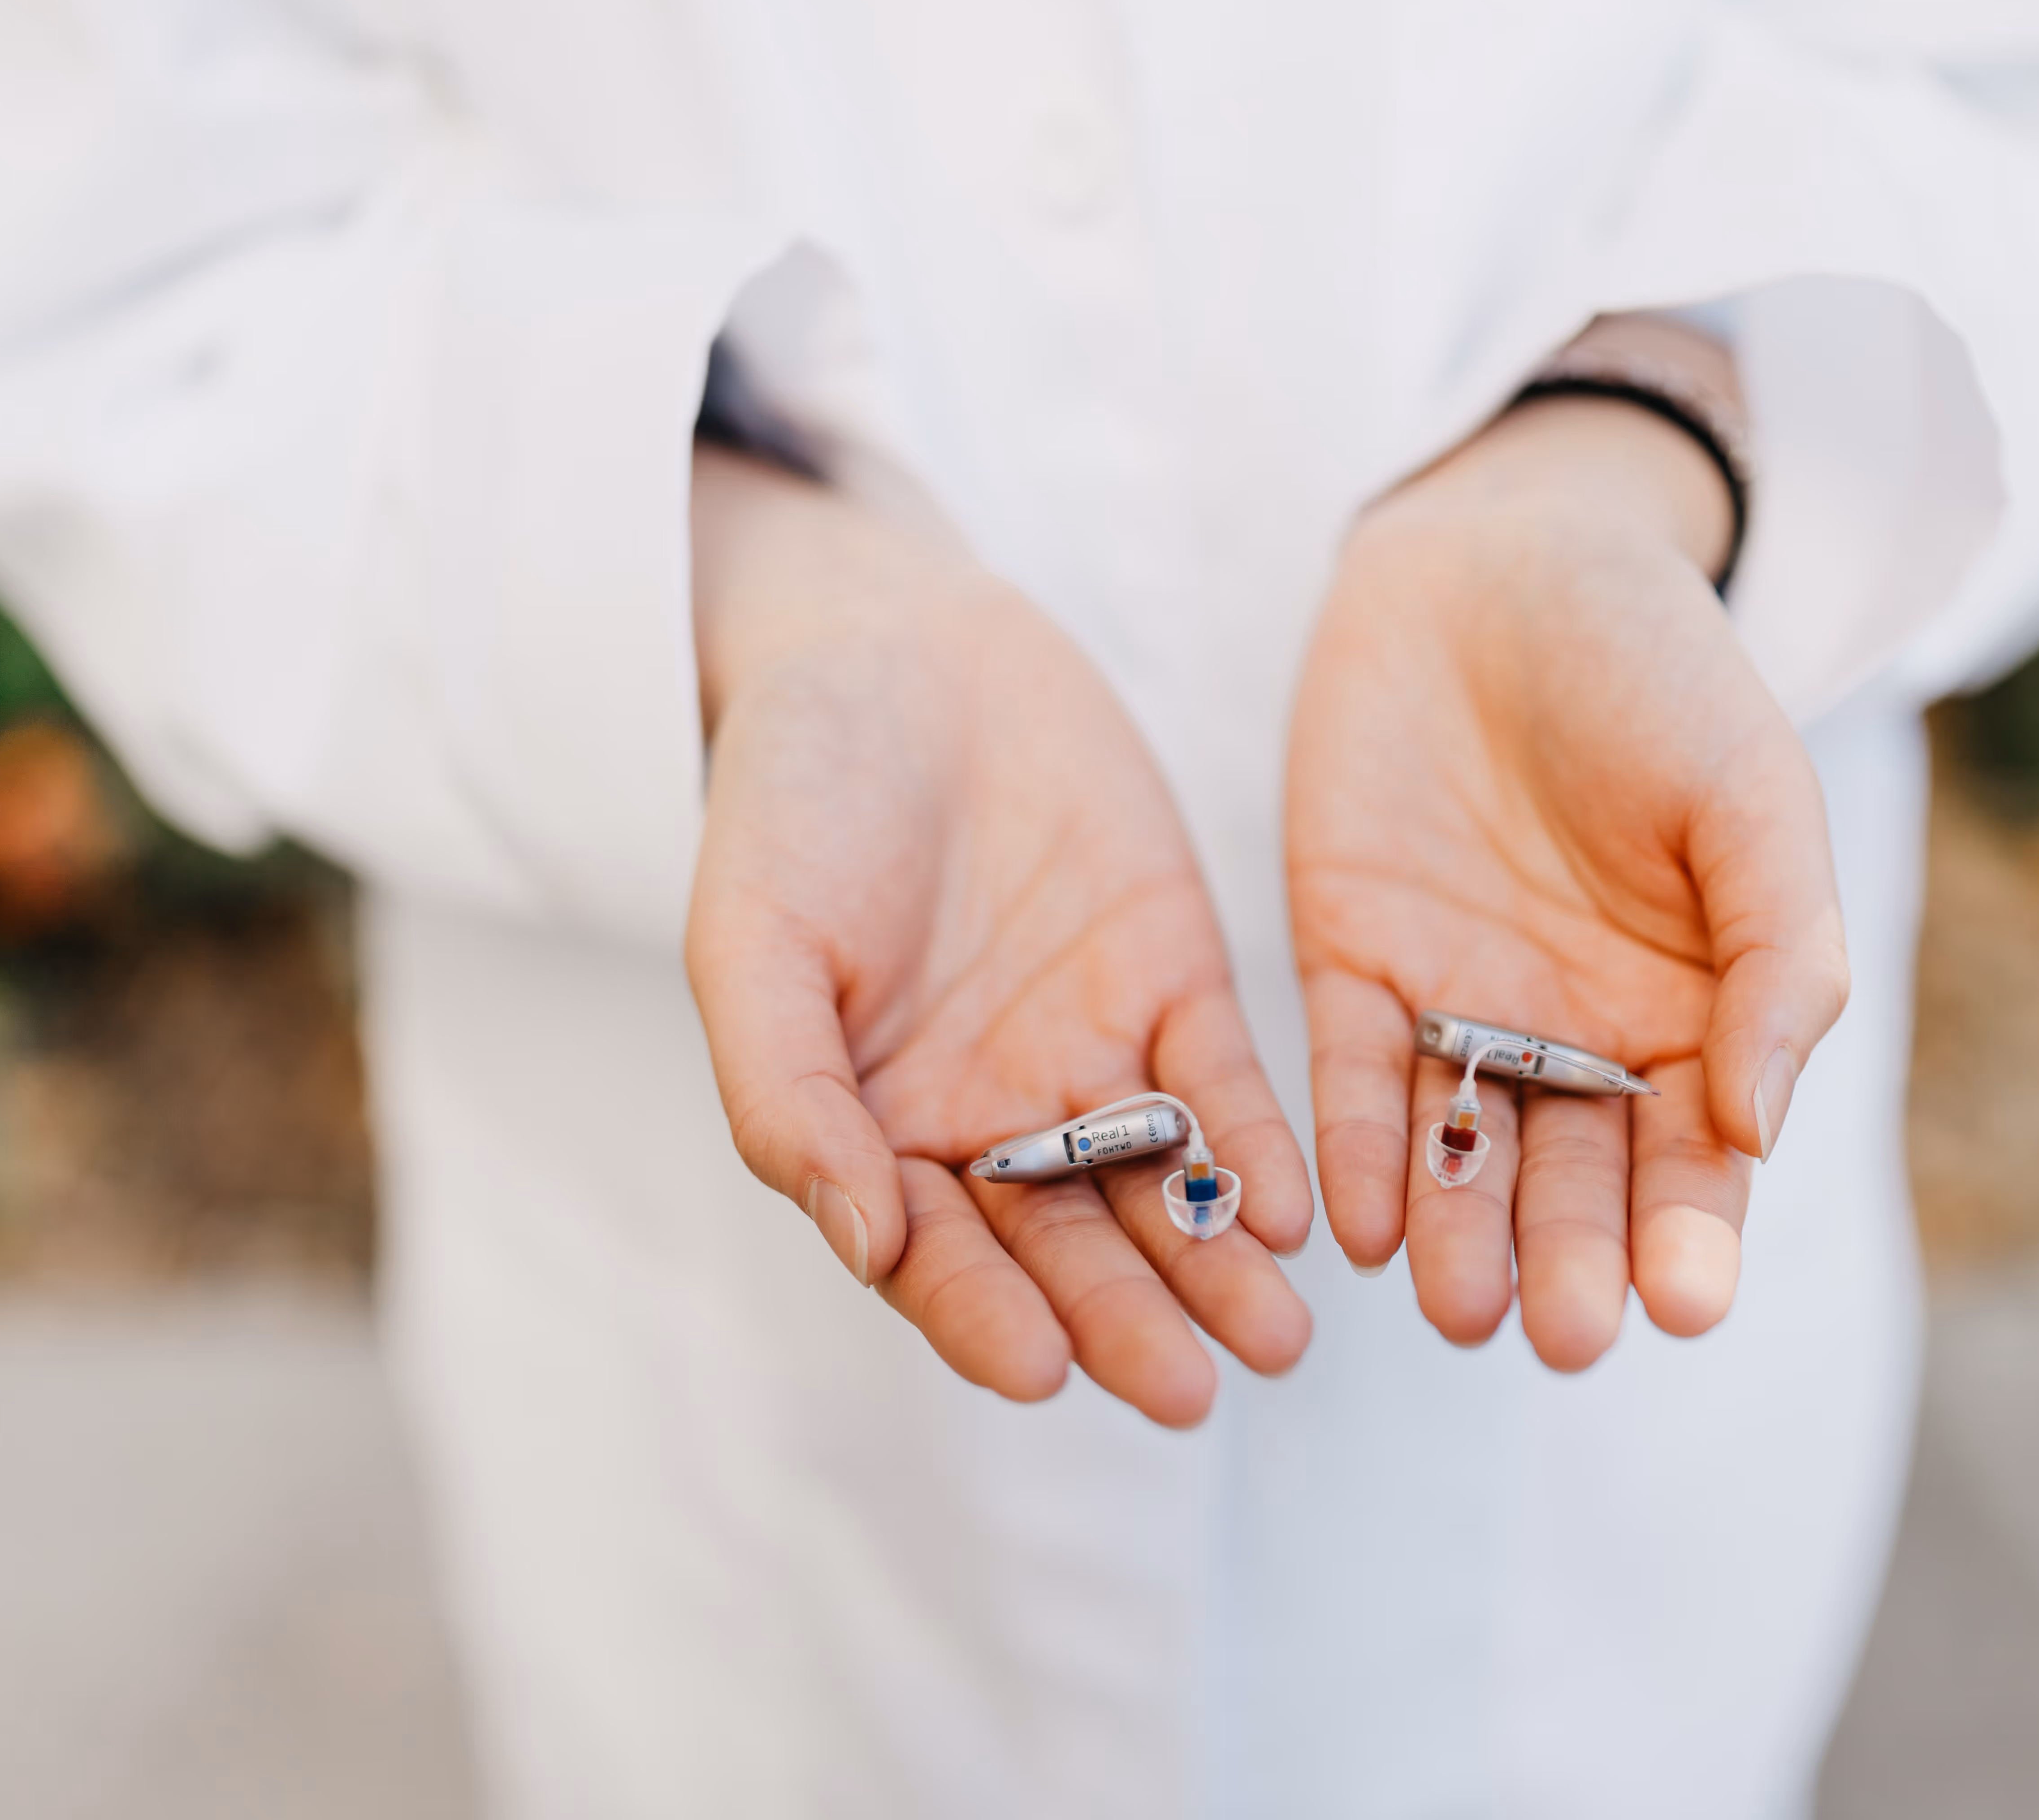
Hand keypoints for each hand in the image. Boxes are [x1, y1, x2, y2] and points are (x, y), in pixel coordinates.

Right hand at [684, 447, 1312, 1425]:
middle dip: (1130, 1319)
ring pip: (1160, 1190)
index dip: (985, 1316)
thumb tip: (863, 1244)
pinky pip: (1222, 1084)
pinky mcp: (1175, 980)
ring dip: (1214, 1264)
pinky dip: (1253, 1146)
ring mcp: (1089, 1055)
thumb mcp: (751, 945)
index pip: (939, 1257)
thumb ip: (791, 1098)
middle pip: (1067, 1247)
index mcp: (880, 1131)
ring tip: (1275, 1336)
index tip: (1042, 1372)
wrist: (889, 647)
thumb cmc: (789, 799)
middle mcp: (992, 1118)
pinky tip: (1287, 1207)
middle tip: (1195, 1391)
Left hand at [1285, 398, 1848, 1366]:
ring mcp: (1460, 1007)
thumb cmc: (1657, 672)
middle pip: (1571, 1178)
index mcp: (1690, 1012)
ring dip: (1456, 1235)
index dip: (1691, 1232)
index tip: (1680, 1303)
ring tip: (1457, 1308)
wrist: (1505, 562)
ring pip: (1458, 1153)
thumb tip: (1757, 1129)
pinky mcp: (1352, 965)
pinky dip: (1355, 1151)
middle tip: (1560, 1335)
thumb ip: (1775, 958)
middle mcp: (1573, 1036)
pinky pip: (1353, 1079)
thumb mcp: (1750, 797)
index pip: (1695, 1158)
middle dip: (1568, 1258)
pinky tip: (1355, 1225)